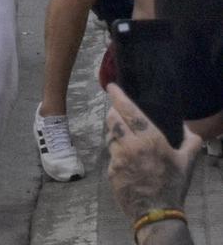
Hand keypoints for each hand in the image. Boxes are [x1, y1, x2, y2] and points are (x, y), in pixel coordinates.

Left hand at [105, 82, 200, 221]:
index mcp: (149, 139)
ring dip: (114, 133)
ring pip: (109, 136)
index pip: (128, 109)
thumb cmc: (173, 186)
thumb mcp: (186, 163)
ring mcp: (118, 158)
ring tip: (122, 136)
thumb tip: (188, 127)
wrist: (158, 214)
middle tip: (116, 110)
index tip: (110, 86)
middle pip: (112, 118)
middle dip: (112, 112)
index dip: (117, 95)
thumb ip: (190, 142)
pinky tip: (125, 160)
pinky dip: (116, 154)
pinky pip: (111, 156)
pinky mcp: (111, 171)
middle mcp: (130, 145)